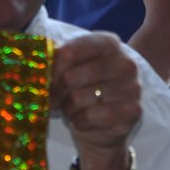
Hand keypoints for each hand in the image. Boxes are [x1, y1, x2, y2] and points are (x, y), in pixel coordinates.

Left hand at [51, 31, 141, 169]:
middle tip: (56, 98)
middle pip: (71, 77)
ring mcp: (132, 87)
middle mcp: (125, 63)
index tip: (47, 79)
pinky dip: (79, 122)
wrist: (106, 126)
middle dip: (57, 92)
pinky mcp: (131, 111)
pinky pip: (89, 116)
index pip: (70, 51)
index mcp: (109, 43)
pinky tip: (84, 120)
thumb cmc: (84, 90)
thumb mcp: (72, 67)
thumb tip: (37, 61)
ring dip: (69, 108)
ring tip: (73, 108)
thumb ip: (58, 58)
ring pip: (78, 99)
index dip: (52, 68)